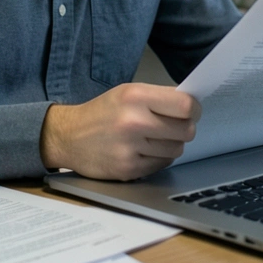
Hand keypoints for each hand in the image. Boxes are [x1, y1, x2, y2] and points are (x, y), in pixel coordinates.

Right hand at [40, 83, 200, 180]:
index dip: (194, 109)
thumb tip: (192, 105)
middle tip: (176, 126)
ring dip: (172, 144)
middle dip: (185, 128)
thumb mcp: (127, 92)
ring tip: (156, 138)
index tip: (191, 111)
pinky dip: (158, 158)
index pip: (185, 106)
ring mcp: (130, 148)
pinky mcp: (128, 169)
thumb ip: (159, 97)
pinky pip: (162, 164)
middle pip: (186, 130)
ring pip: (176, 149)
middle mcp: (133, 121)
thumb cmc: (102, 113)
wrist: (68, 137)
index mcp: (135, 96)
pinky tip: (145, 150)